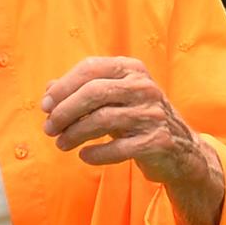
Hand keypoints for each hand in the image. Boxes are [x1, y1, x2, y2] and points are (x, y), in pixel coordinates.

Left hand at [43, 55, 223, 224]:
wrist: (181, 148)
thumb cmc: (138, 119)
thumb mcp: (114, 99)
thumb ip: (83, 91)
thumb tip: (48, 90)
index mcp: (132, 69)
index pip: (90, 68)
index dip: (63, 87)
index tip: (45, 106)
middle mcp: (144, 87)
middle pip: (94, 92)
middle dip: (65, 111)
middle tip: (49, 129)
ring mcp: (153, 114)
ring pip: (103, 120)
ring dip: (75, 134)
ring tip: (61, 144)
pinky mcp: (158, 141)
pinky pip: (119, 148)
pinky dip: (96, 153)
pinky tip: (84, 156)